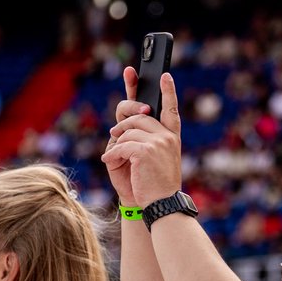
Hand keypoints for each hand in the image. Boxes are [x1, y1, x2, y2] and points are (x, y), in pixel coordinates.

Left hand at [101, 67, 181, 207]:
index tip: (163, 75)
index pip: (170, 109)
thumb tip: (121, 128)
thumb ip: (142, 140)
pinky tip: (109, 162)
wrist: (161, 205)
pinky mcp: (145, 151)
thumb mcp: (151, 159)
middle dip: (122, 124)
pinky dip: (112, 154)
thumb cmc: (153, 185)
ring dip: (116, 144)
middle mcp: (168, 137)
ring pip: (128, 130)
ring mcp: (158, 142)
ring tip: (115, 158)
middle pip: (139, 116)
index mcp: (172, 137)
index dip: (167, 91)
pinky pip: (121, 144)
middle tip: (113, 135)